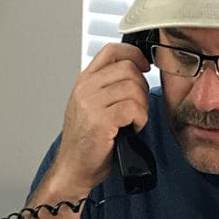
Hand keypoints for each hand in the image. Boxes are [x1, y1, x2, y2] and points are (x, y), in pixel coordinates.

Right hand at [50, 43, 150, 195]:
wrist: (73, 168)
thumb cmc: (85, 142)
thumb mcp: (91, 106)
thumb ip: (107, 87)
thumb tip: (135, 73)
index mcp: (84, 81)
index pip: (112, 51)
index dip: (134, 55)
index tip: (145, 67)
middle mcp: (86, 88)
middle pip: (128, 69)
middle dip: (142, 88)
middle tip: (138, 107)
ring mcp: (91, 104)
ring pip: (134, 88)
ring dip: (141, 107)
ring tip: (133, 120)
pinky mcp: (101, 121)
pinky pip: (133, 108)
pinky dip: (140, 119)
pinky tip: (132, 128)